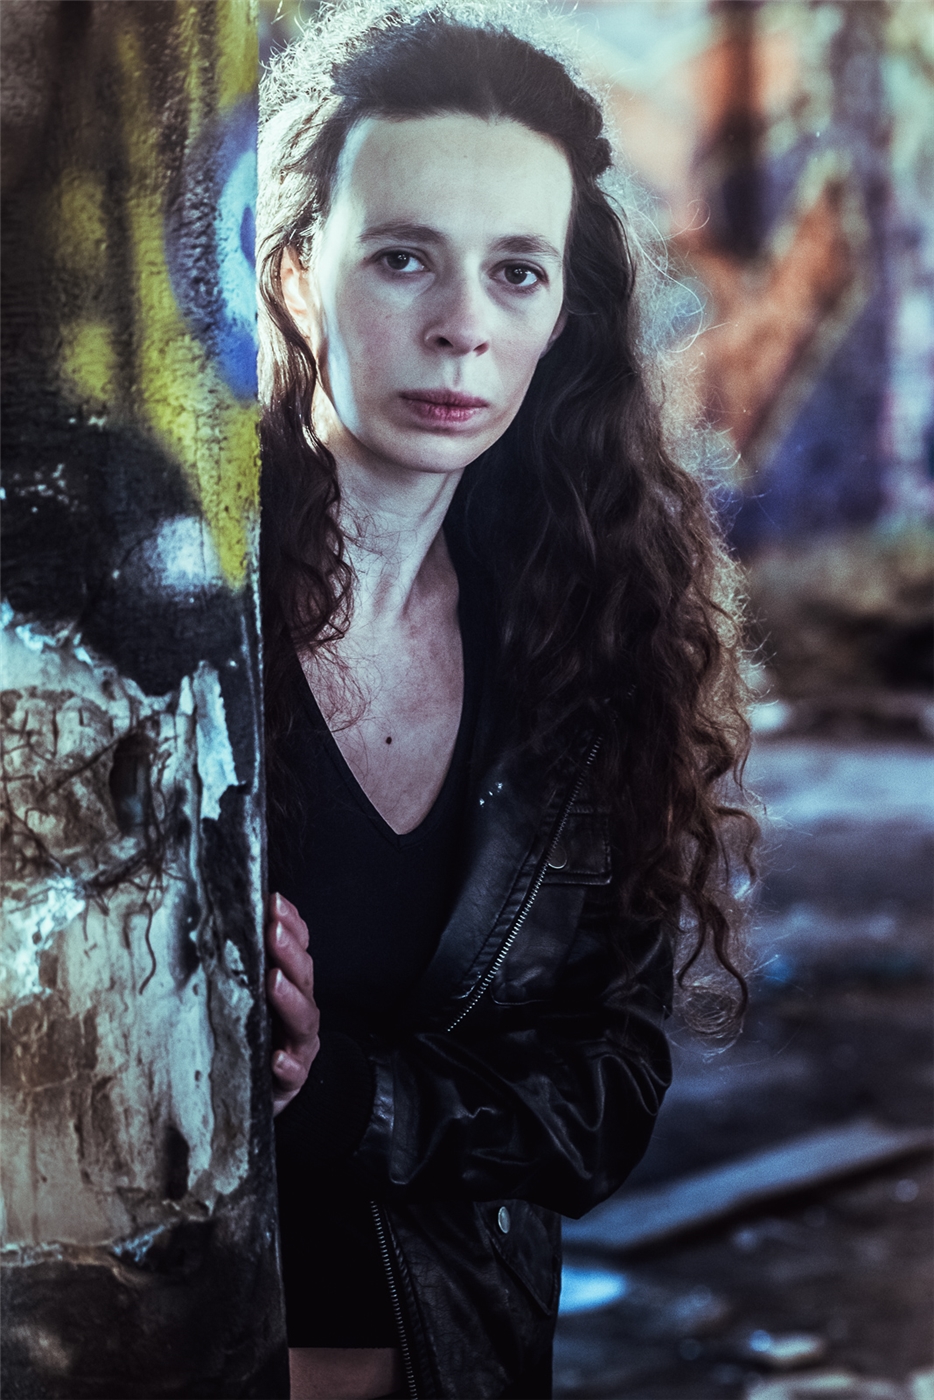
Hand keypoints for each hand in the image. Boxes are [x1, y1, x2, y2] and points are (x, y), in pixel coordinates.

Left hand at [265, 892, 319, 1115]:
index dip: (291, 925)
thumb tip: (217, 923)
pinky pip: (293, 1073)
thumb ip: (244, 968)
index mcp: (291, 989)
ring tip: (274, 982)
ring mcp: (298, 1046)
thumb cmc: (256, 1040)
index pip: (297, 951)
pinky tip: (278, 1058)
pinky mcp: (290, 1082)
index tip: (275, 901)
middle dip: (290, 952)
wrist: (269, 1095)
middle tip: (273, 930)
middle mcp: (299, 1013)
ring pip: (302, 1019)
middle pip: (302, 978)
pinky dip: (288, 1065)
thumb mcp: (250, 1000)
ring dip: (290, 999)